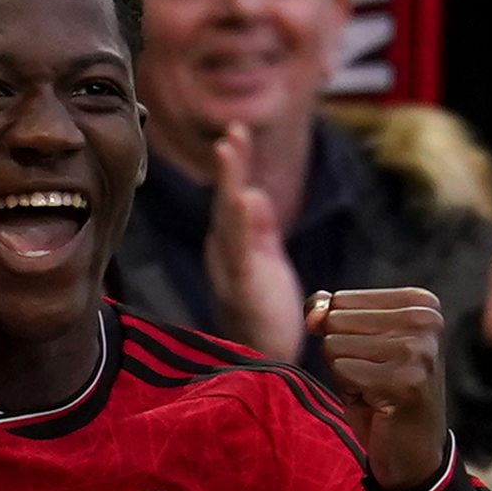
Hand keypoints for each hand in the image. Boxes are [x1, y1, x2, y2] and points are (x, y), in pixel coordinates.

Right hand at [201, 122, 304, 363]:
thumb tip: (253, 194)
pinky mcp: (242, 290)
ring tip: (228, 149)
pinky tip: (242, 199)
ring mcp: (231, 271)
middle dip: (230, 166)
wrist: (263, 359)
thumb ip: (260, 228)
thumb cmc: (264, 313)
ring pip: (227, 221)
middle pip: (226, 201)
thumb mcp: (266, 261)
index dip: (235, 165)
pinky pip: (239, 252)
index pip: (233, 197)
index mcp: (233, 244)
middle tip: (232, 132)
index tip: (237, 132)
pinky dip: (238, 225)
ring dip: (228, 184)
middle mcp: (225, 254)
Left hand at [309, 284, 450, 490]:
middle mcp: (426, 319)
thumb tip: (313, 313)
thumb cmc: (380, 394)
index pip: (340, 301)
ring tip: (376, 391)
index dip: (344, 337)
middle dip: (343, 356)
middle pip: (336, 321)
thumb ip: (329, 316)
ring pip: (334, 346)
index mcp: (420, 302)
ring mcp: (419, 349)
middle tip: (375, 379)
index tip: (377, 361)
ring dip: (345, 376)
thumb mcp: (353, 346)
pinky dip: (350, 393)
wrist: (413, 452)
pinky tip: (378, 404)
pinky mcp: (406, 380)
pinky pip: (342, 371)